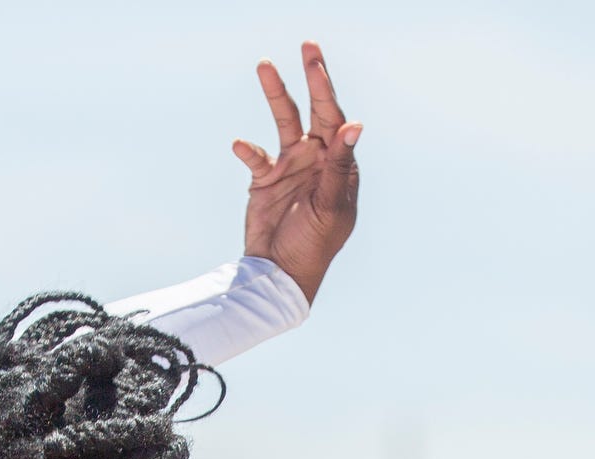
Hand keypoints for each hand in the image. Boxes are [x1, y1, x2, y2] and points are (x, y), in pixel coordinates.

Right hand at [234, 42, 361, 302]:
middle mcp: (316, 160)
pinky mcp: (264, 179)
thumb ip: (338, 165)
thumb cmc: (314, 246)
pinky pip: (255, 155)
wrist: (280, 275)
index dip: (326, 90)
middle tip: (308, 46)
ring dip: (275, 94)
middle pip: (313, 111)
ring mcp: (290, 167)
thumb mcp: (329, 206)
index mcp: (339, 165)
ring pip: (282, 122)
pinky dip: (247, 149)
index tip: (317, 65)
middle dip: (312, 79)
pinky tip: (240, 145)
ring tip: (265, 66)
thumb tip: (355, 124)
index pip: (335, 119)